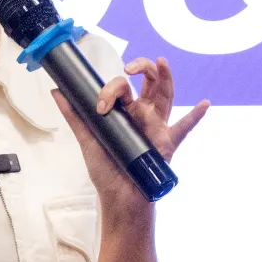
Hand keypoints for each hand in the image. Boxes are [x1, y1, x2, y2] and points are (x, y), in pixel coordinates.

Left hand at [52, 56, 209, 213]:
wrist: (118, 200)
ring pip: (166, 96)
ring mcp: (157, 127)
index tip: (101, 105)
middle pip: (148, 83)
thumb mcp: (87, 140)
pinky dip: (196, 117)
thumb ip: (75, 115)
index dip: (111, 89)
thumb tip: (56, 90)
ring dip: (166, 77)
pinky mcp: (167, 143)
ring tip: (162, 62)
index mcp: (124, 112)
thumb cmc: (106, 171)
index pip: (122, 87)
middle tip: (129, 68)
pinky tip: (205, 103)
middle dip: (142, 68)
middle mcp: (142, 115)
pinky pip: (184, 128)